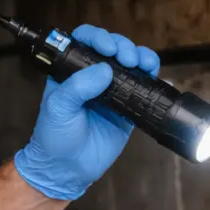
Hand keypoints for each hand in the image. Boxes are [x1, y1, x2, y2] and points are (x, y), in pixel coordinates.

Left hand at [14, 24, 161, 200]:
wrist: (67, 170)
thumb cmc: (55, 137)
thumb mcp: (58, 108)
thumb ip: (78, 87)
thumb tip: (104, 69)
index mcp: (71, 72)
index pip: (84, 43)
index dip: (97, 38)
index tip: (107, 48)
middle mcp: (92, 77)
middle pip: (112, 49)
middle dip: (123, 47)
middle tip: (126, 59)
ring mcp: (112, 92)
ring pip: (130, 64)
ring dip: (140, 57)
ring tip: (143, 64)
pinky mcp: (127, 108)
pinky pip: (142, 88)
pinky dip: (151, 77)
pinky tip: (155, 74)